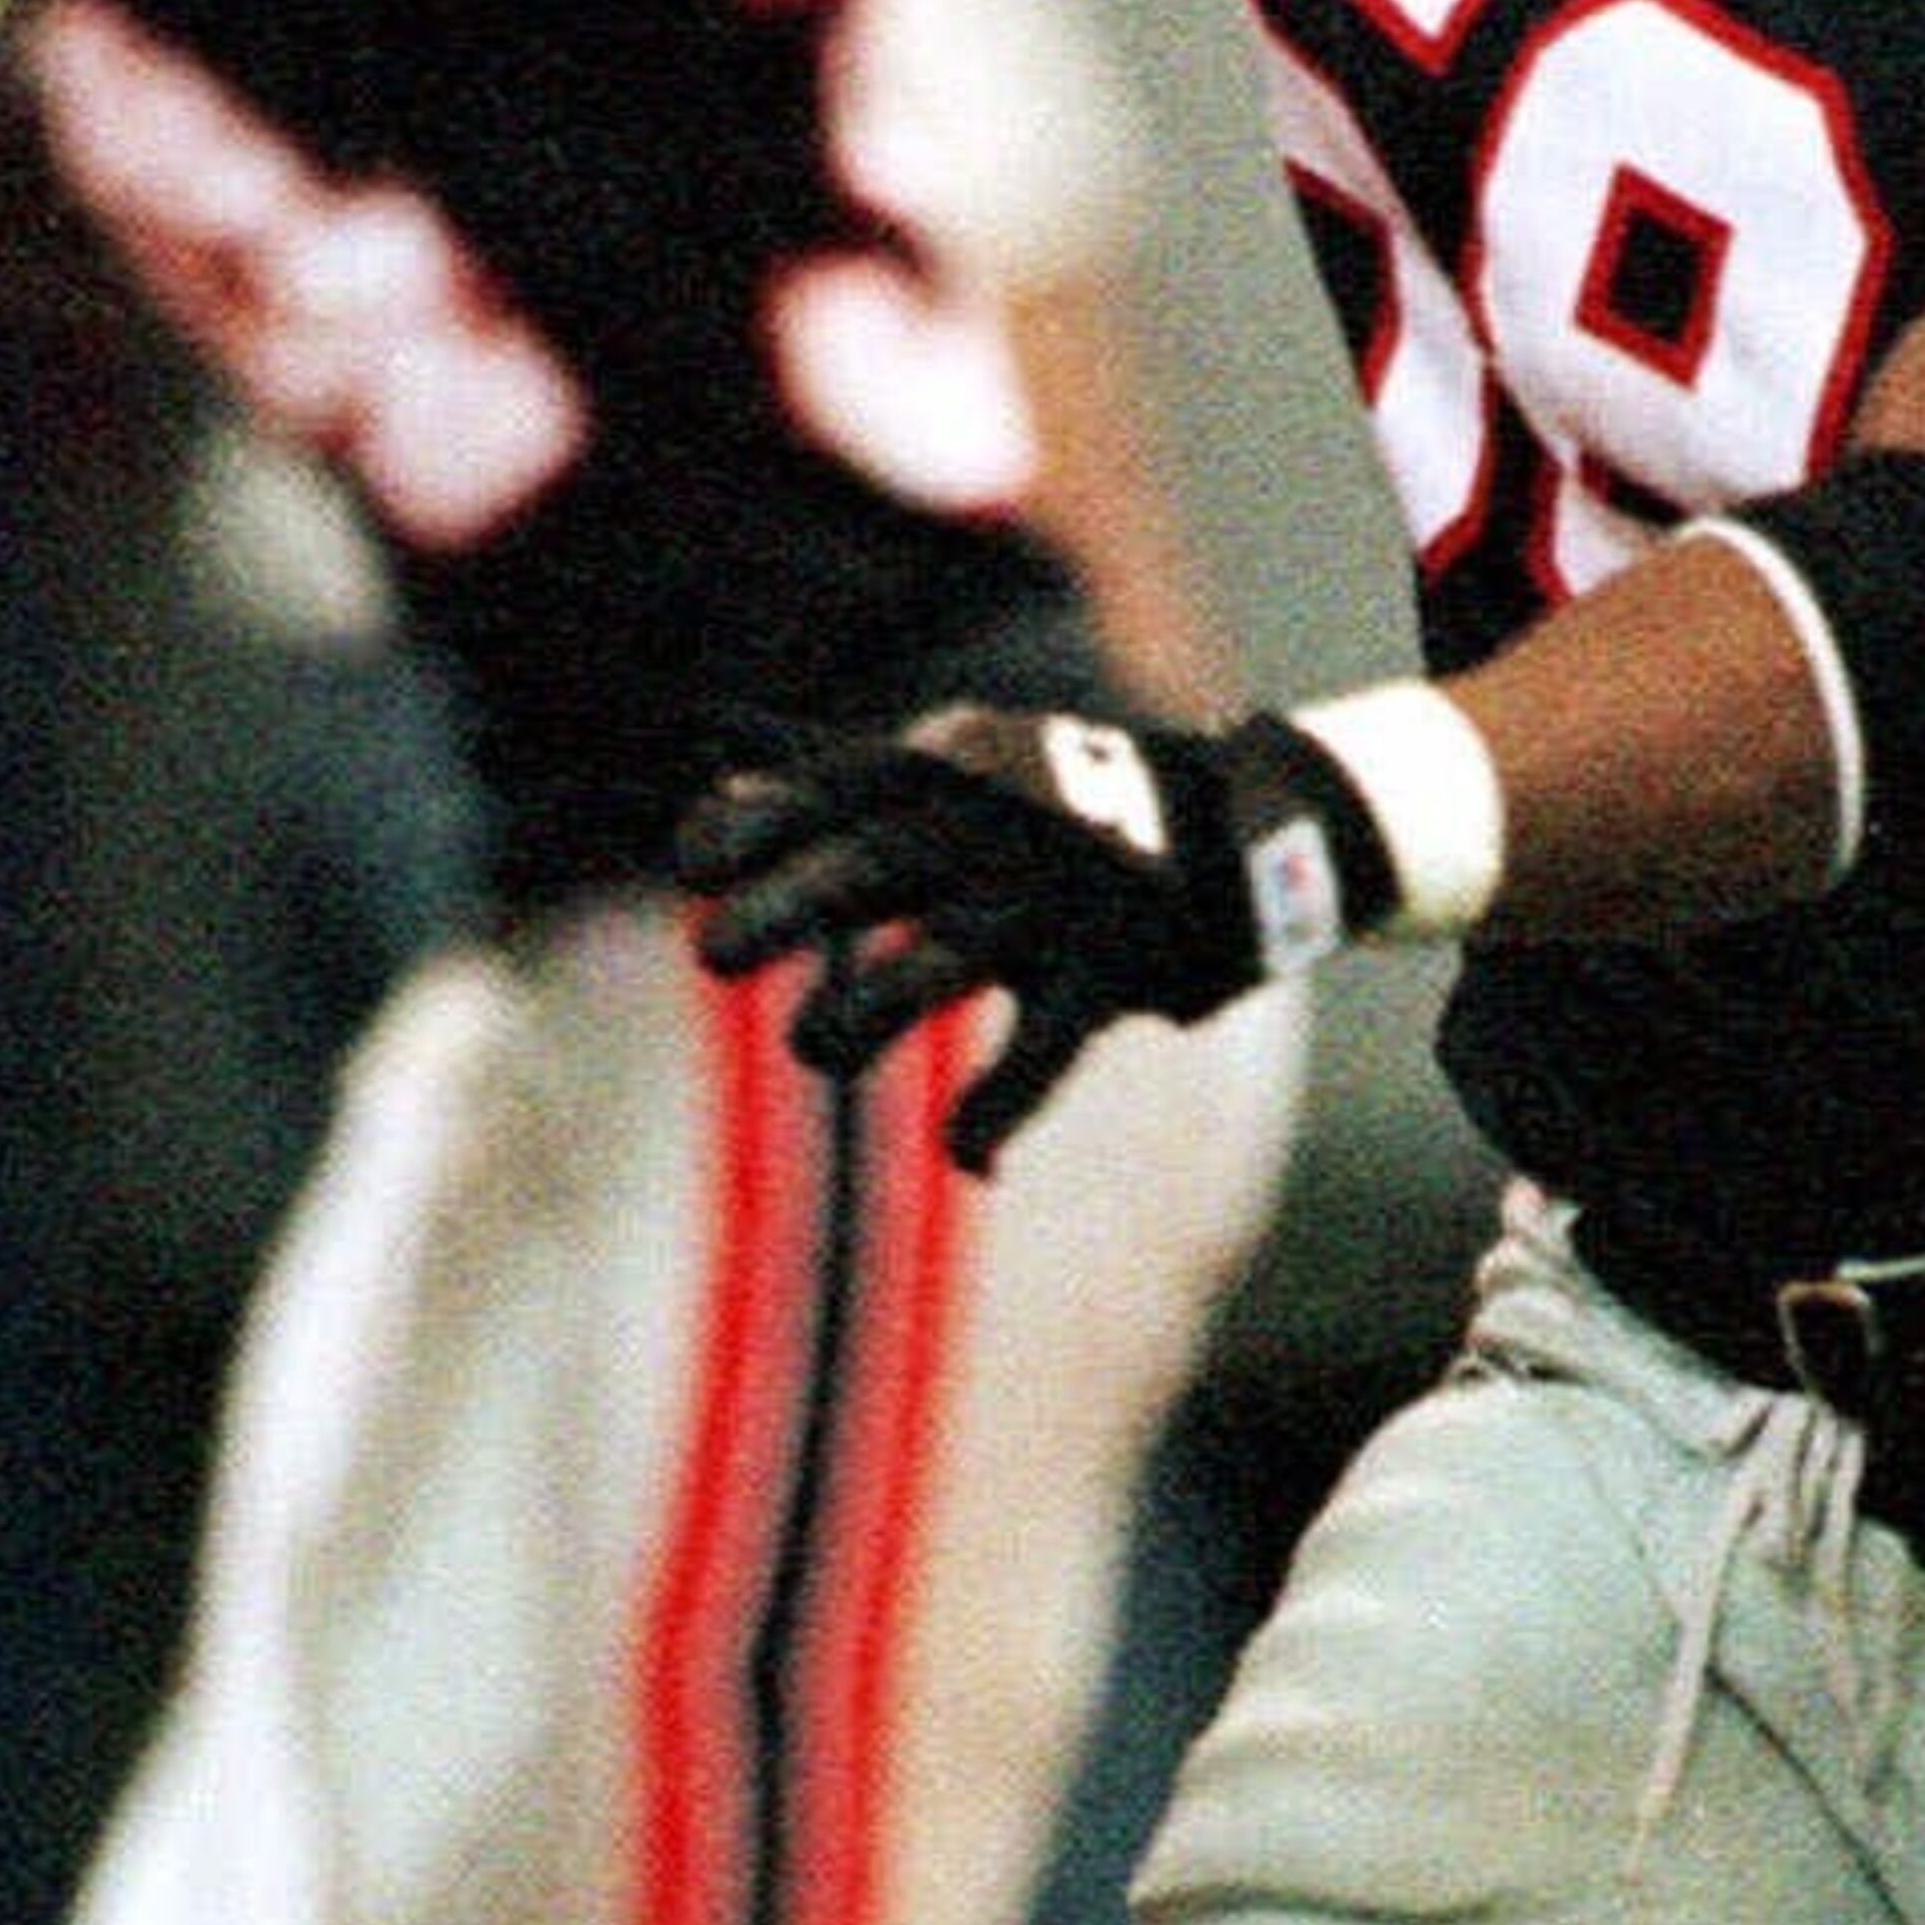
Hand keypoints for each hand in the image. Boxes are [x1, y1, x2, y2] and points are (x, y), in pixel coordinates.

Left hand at [676, 697, 1394, 1166]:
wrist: (1231, 829)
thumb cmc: (1049, 804)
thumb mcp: (944, 768)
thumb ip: (826, 777)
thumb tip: (702, 781)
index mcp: (940, 778)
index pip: (830, 792)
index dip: (757, 826)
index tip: (693, 864)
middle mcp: (988, 833)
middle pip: (875, 866)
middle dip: (790, 907)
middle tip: (714, 954)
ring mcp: (1051, 902)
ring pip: (950, 958)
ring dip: (874, 1008)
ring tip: (819, 1050)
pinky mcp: (1112, 971)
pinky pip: (1049, 1047)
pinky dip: (1003, 1109)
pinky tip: (966, 1155)